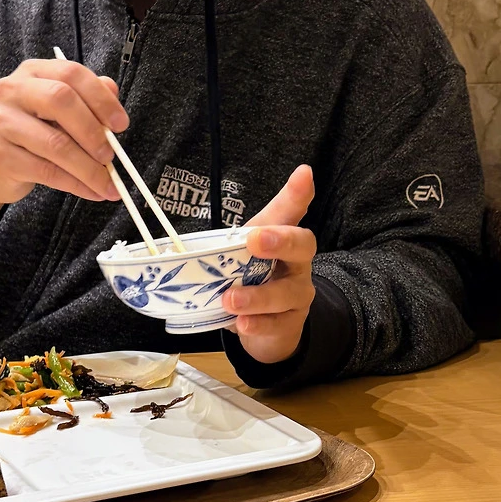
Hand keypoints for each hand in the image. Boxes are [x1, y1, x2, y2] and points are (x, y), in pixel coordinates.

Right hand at [0, 56, 127, 205]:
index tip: (121, 124)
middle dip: (93, 131)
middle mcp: (12, 90)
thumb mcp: (57, 113)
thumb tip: (113, 90)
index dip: (101, 98)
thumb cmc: (30, 136)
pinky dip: (76, 184)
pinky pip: (46, 171)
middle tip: (110, 155)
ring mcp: (1, 122)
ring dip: (89, 168)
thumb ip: (85, 99)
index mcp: (31, 72)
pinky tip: (91, 191)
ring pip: (56, 143)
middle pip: (61, 100)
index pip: (71, 73)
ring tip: (107, 183)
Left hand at [226, 165, 316, 364]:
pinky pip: (278, 324)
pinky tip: (242, 324)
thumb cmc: (252, 279)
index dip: (298, 194)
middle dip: (281, 240)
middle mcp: (297, 263)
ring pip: (286, 292)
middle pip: (302, 246)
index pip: (293, 211)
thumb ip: (229, 239)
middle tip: (255, 238)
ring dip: (257, 295)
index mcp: (283, 239)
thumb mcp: (239, 255)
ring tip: (230, 298)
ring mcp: (297, 295)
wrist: (263, 328)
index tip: (303, 174)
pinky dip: (258, 324)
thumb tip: (197, 233)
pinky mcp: (290, 324)